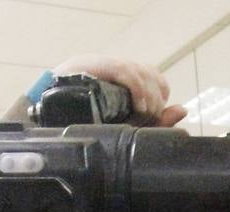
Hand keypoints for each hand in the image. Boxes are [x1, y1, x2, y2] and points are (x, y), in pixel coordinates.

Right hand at [53, 55, 186, 126]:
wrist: (46, 128)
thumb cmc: (85, 129)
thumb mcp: (126, 128)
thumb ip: (156, 121)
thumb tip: (183, 109)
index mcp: (116, 78)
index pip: (151, 73)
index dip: (159, 91)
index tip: (154, 112)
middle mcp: (108, 67)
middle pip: (147, 72)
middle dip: (154, 97)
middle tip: (148, 117)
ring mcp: (97, 64)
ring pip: (137, 70)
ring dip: (147, 95)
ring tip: (144, 114)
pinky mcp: (88, 66)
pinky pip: (123, 70)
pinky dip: (137, 88)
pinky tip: (139, 107)